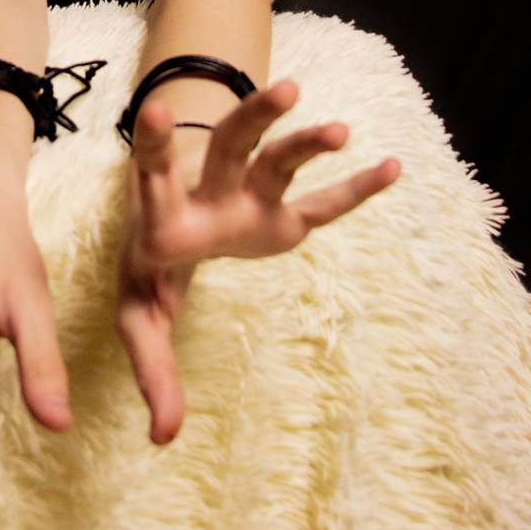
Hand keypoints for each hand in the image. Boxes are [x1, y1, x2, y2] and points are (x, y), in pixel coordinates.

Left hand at [115, 79, 400, 444]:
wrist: (169, 219)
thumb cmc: (149, 269)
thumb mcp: (139, 315)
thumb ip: (152, 367)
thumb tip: (164, 438)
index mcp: (163, 214)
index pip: (152, 178)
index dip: (154, 148)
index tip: (151, 111)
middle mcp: (207, 194)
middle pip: (226, 148)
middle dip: (253, 120)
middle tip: (284, 91)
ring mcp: (246, 198)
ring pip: (274, 161)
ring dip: (304, 142)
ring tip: (337, 129)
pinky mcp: (280, 218)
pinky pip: (321, 204)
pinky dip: (354, 190)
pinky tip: (391, 167)